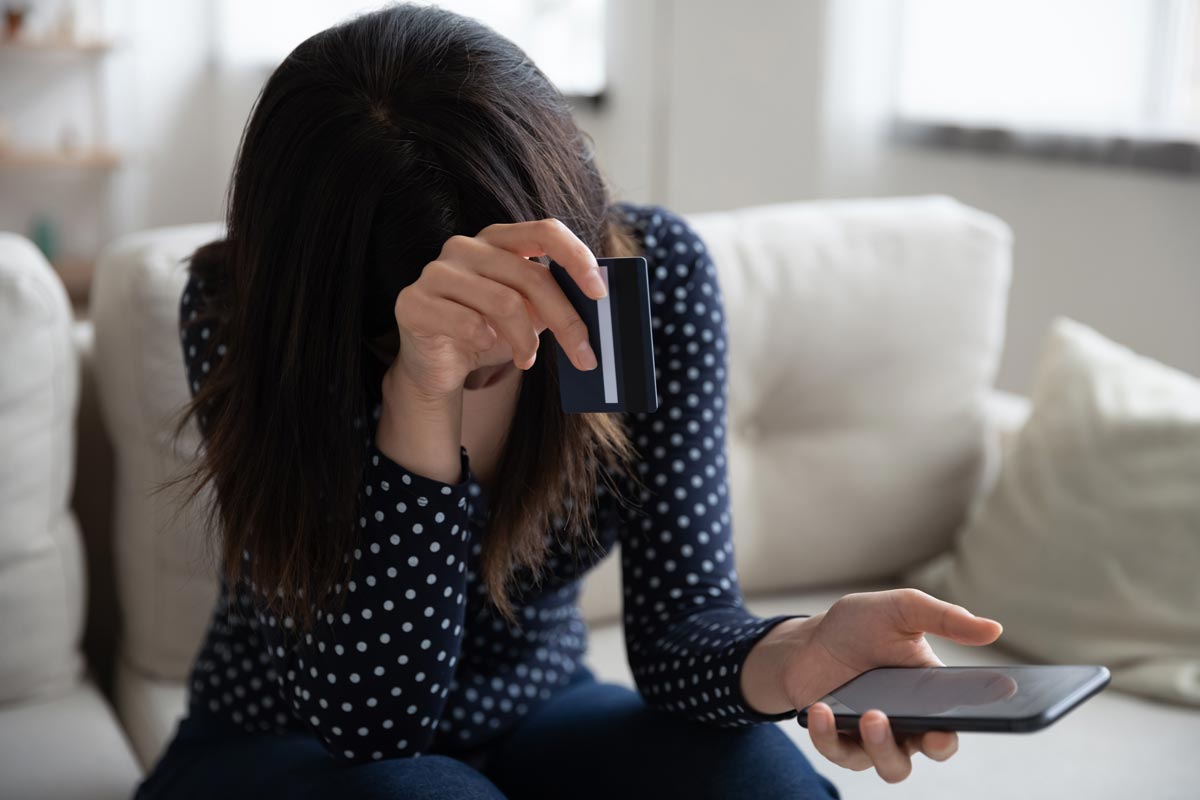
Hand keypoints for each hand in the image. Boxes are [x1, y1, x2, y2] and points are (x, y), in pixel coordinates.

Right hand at [387, 218, 606, 399]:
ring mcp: (436, 272)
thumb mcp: (528, 315)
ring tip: (527, 358)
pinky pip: (466, 321)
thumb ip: (554, 302)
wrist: (436, 364)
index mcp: (497, 240)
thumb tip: (596, 307)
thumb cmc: (486, 332)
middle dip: (566, 320)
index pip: (545, 231)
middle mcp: (465, 247)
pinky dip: (486, 340)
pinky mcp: (414, 302)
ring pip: (504, 302)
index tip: (600, 292)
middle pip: (531, 276)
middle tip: (584, 355)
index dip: (577, 257)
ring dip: (526, 340)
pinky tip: (486, 346)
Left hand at [749, 589, 1002, 783]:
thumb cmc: (859, 626)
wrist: (806, 641)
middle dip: (934, 745)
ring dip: (882, 746)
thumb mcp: (900, 610)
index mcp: (931, 694)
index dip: (977, 722)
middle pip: (934, 750)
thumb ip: (943, 618)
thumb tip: (994, 628)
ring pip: (892, 766)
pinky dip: (829, 735)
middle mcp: (909, 722)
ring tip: (870, 716)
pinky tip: (821, 710)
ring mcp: (874, 737)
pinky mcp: (839, 743)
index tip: (982, 716)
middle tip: (929, 730)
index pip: (961, 717)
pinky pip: (841, 753)